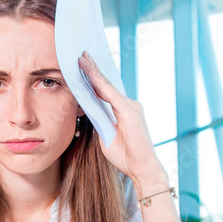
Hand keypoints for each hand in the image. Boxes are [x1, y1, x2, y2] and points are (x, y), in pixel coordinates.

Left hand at [78, 52, 166, 192]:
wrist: (141, 169)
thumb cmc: (125, 156)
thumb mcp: (105, 135)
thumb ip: (99, 120)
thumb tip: (86, 109)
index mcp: (123, 110)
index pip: (105, 90)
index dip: (94, 77)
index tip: (82, 65)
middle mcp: (129, 104)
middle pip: (107, 83)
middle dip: (93, 68)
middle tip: (81, 53)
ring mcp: (131, 106)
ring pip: (107, 86)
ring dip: (93, 72)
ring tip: (81, 58)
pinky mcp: (130, 111)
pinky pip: (110, 94)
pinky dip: (98, 83)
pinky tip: (89, 73)